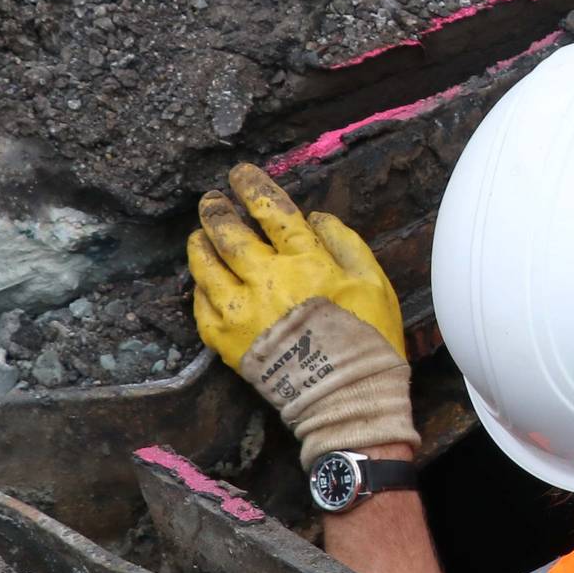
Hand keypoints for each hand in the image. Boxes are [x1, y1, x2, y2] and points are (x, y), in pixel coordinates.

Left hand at [189, 164, 416, 460]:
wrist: (345, 397)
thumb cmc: (368, 338)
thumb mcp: (374, 282)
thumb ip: (345, 242)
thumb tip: (315, 218)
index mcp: (304, 259)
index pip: (271, 210)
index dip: (252, 187)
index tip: (240, 174)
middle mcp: (265, 278)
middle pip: (229, 232)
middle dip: (217, 209)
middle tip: (212, 200)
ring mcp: (239, 310)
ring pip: (206, 264)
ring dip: (200, 243)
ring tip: (199, 233)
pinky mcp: (225, 340)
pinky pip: (200, 305)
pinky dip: (200, 287)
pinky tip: (203, 279)